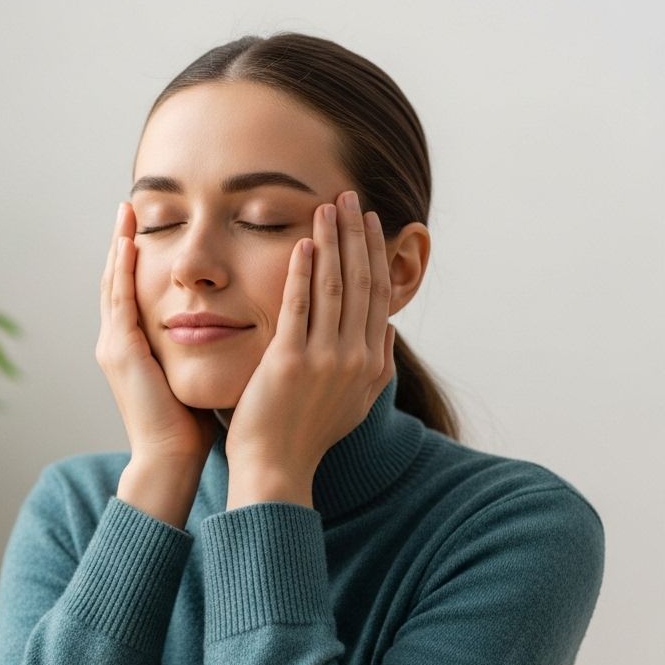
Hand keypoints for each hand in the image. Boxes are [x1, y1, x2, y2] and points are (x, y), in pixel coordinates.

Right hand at [96, 201, 220, 467]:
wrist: (170, 459)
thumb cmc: (190, 427)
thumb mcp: (193, 375)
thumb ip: (201, 350)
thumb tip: (229, 328)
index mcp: (132, 349)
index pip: (131, 293)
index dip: (136, 260)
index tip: (147, 228)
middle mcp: (116, 343)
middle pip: (116, 280)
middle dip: (121, 243)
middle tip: (129, 206)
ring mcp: (113, 346)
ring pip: (113, 283)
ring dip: (119, 245)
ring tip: (126, 212)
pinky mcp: (121, 351)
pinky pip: (120, 300)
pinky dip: (123, 269)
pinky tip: (131, 242)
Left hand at [224, 190, 395, 505]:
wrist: (277, 468)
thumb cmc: (308, 436)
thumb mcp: (356, 403)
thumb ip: (378, 367)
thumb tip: (388, 332)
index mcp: (372, 363)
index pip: (377, 295)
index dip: (374, 254)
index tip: (369, 221)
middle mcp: (356, 358)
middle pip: (360, 282)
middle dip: (356, 235)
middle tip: (349, 196)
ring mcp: (325, 360)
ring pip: (334, 287)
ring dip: (331, 242)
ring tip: (326, 206)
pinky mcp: (290, 362)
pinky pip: (298, 306)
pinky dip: (302, 272)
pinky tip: (301, 243)